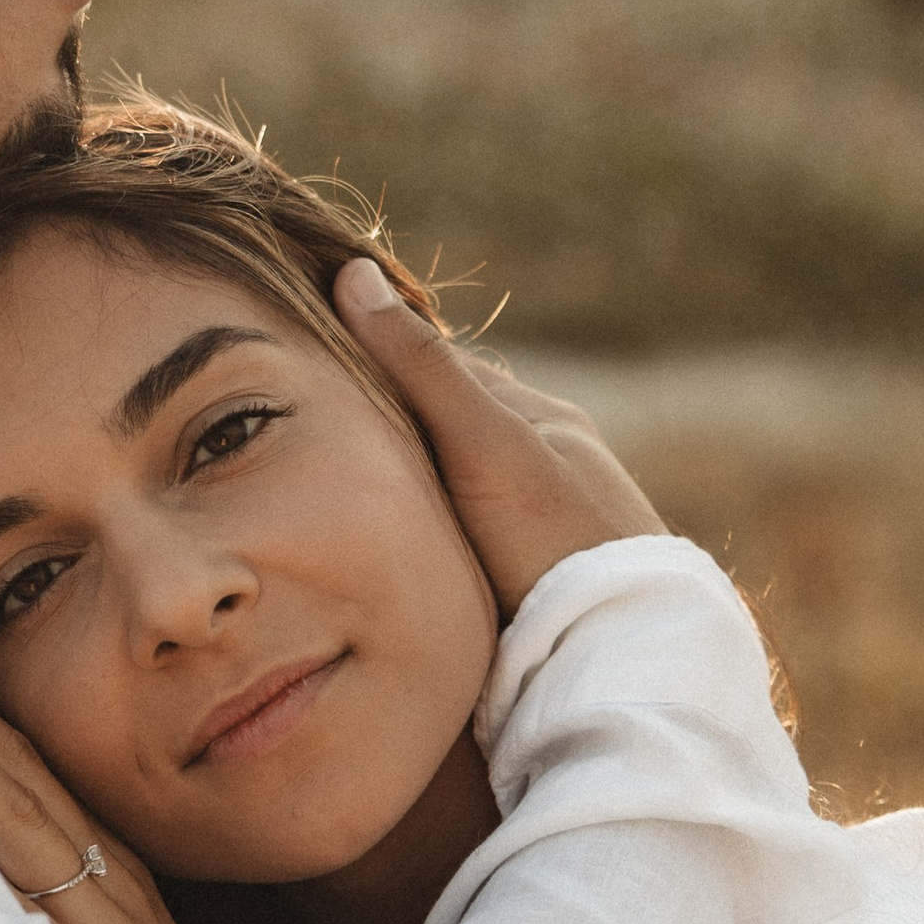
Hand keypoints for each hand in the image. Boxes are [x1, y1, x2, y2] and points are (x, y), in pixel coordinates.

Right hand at [333, 255, 664, 617]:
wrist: (618, 653)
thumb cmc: (553, 541)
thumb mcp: (480, 442)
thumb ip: (420, 368)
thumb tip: (351, 270)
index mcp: (539, 418)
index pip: (440, 373)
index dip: (373, 367)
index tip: (304, 371)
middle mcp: (545, 466)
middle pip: (446, 436)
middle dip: (386, 436)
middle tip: (307, 445)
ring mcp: (540, 530)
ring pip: (453, 496)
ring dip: (404, 499)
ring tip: (337, 511)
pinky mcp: (531, 589)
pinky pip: (465, 552)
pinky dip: (427, 548)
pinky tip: (397, 568)